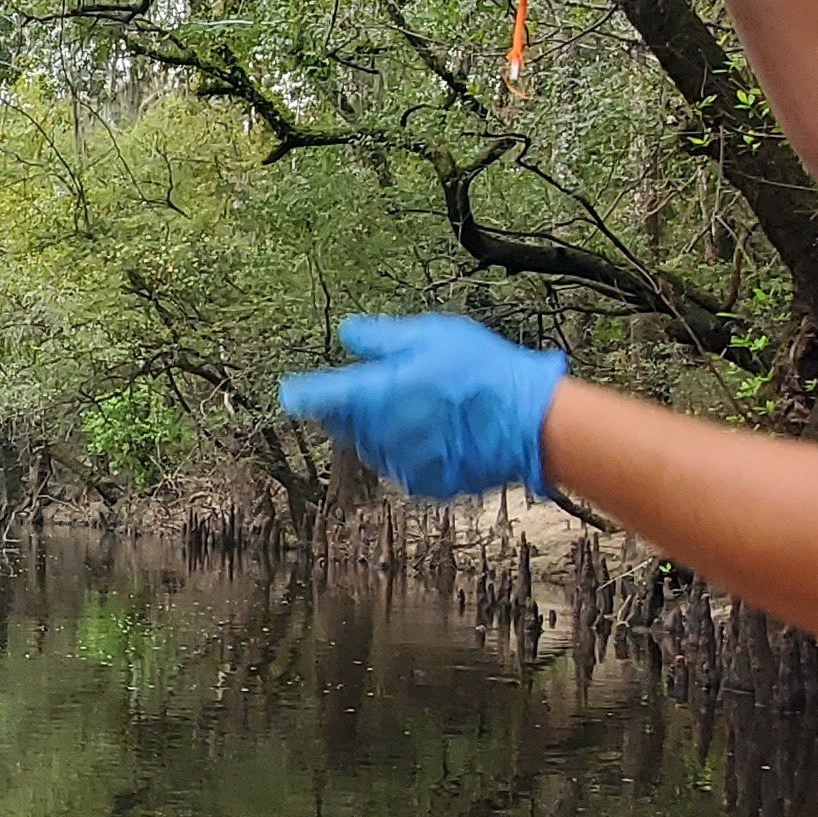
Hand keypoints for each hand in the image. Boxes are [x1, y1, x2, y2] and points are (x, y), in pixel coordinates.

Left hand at [277, 315, 568, 498]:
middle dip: (349, 407)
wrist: (527, 421)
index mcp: (376, 393)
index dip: (302, 393)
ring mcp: (401, 462)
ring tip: (418, 406)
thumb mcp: (430, 335)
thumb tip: (346, 334)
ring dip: (380, 428)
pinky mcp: (423, 483)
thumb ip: (381, 337)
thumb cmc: (481, 371)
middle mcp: (380, 432)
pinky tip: (435, 432)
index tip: (290, 393)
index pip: (321, 396)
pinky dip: (407, 448)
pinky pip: (401, 463)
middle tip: (375, 388)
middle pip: (345, 423)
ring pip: (371, 444)